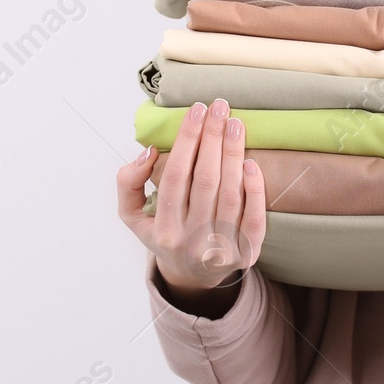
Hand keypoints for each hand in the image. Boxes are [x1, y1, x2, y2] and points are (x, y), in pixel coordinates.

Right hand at [116, 99, 266, 302]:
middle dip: (213, 138)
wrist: (192, 277)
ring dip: (234, 154)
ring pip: (230, 194)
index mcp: (164, 230)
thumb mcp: (133, 215)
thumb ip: (128, 182)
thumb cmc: (165, 234)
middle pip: (205, 180)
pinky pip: (255, 220)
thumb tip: (150, 152)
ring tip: (235, 124)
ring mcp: (221, 250)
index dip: (187, 140)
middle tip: (220, 107)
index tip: (196, 110)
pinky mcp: (246, 254)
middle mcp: (192, 241)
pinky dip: (255, 191)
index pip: (176, 175)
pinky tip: (251, 163)